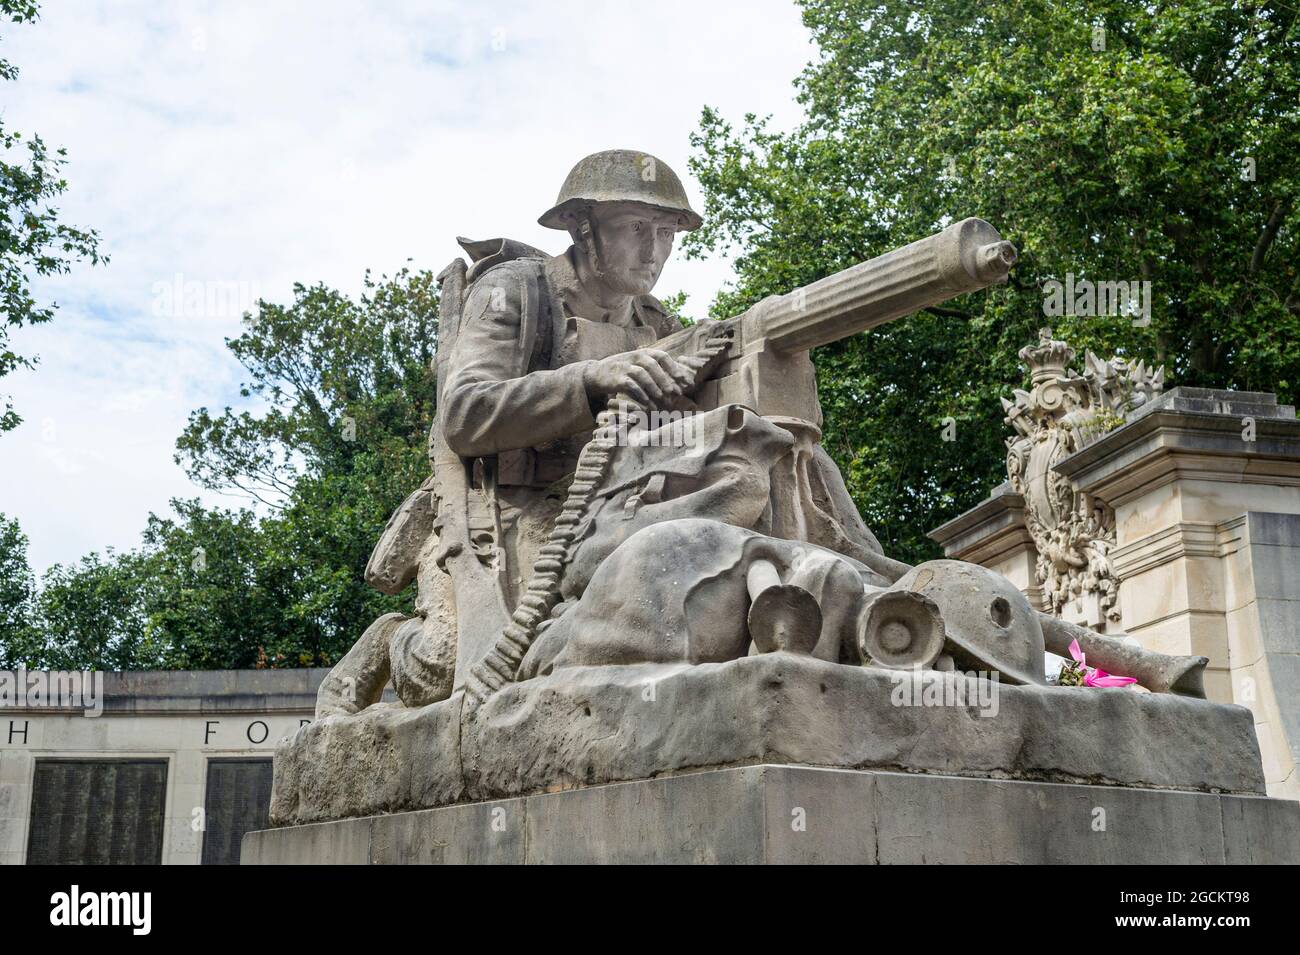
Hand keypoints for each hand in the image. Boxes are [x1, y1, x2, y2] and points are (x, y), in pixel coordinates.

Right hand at [582, 348, 700, 407]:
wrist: (597, 374)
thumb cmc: (624, 372)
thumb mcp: (639, 366)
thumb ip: (656, 372)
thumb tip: (679, 385)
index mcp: (643, 353)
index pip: (662, 356)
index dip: (674, 368)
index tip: (685, 381)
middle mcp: (634, 357)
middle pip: (653, 364)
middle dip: (665, 379)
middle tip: (674, 393)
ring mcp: (624, 366)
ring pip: (642, 374)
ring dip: (653, 386)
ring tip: (661, 398)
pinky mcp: (616, 378)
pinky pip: (630, 384)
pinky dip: (639, 393)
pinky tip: (646, 402)